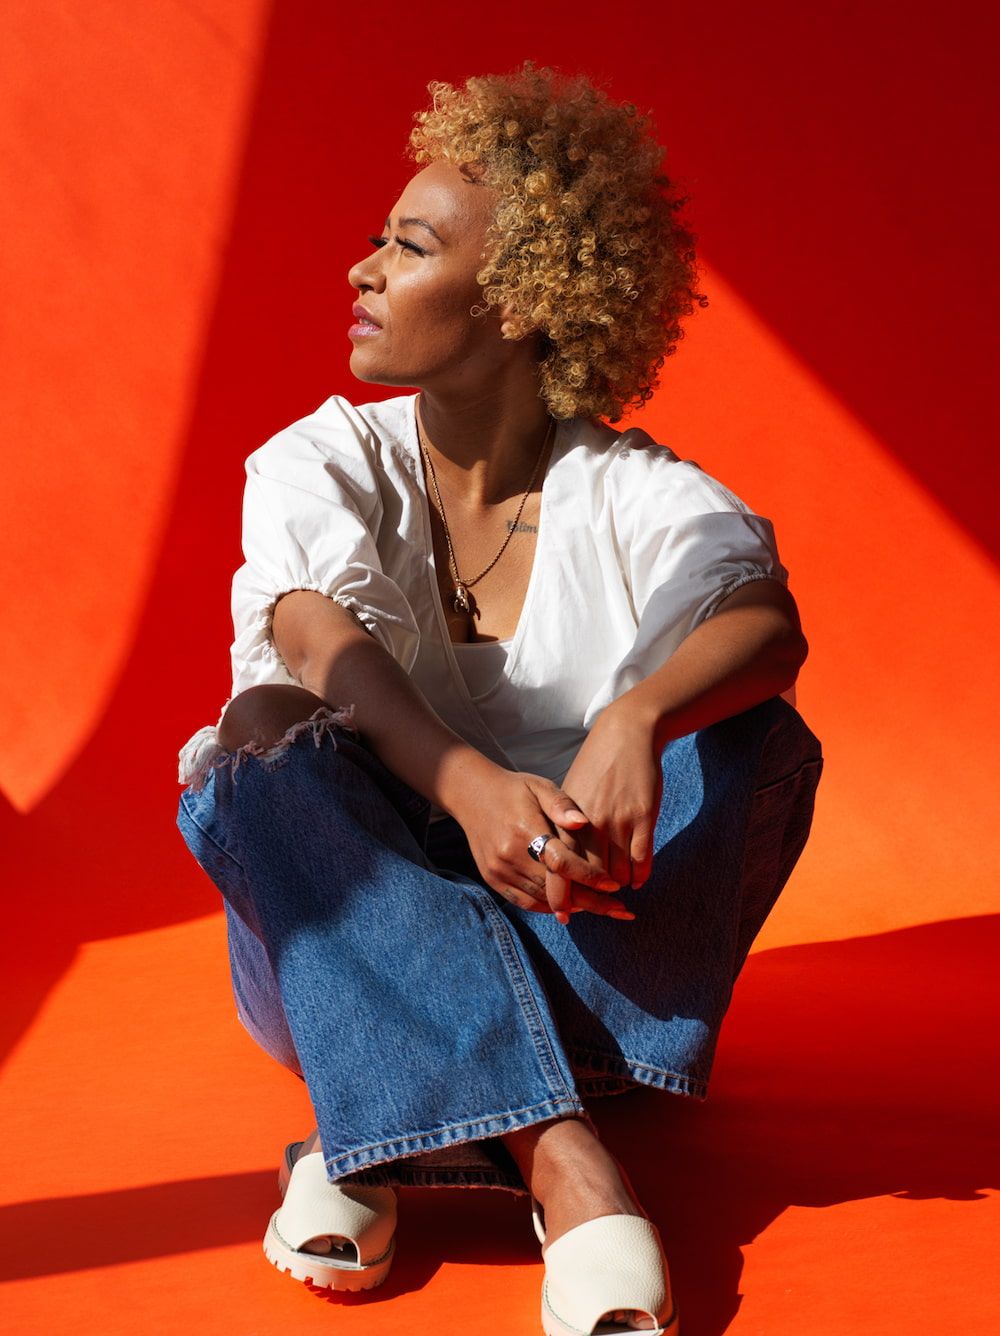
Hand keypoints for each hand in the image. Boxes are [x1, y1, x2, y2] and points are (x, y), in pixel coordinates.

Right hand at [452, 767, 635, 923]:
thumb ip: (562, 805)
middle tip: (620, 910)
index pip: (563, 863)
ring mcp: (499, 869)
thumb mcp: (540, 787)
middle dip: (591, 901)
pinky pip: (524, 902)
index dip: (590, 876)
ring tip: (601, 907)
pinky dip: (548, 906)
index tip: (614, 886)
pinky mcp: (493, 878)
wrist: (471, 795)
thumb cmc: (514, 789)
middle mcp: (510, 854)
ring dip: (572, 906)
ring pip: (542, 899)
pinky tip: (569, 905)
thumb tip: (582, 823)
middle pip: (556, 888)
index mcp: (526, 829)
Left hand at [556, 705, 662, 907]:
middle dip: (591, 899)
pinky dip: (640, 875)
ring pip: (617, 873)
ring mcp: (617, 820)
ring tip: (617, 893)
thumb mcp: (569, 794)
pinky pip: (642, 859)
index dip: (562, 894)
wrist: (627, 734)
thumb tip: (557, 864)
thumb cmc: (595, 767)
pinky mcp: (643, 816)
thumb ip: (561, 828)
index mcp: (566, 819)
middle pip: (588, 876)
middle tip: (597, 909)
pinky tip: (638, 879)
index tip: (565, 912)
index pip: (560, 868)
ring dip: (618, 887)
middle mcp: (590, 823)